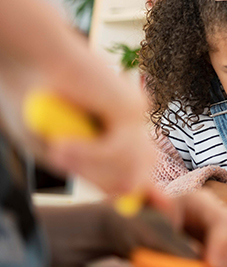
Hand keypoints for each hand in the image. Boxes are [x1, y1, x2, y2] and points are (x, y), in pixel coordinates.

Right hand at [27, 69, 155, 195]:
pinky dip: (88, 151)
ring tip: (57, 147)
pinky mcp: (131, 106)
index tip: (157, 205)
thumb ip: (95, 173)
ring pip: (129, 170)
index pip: (141, 172)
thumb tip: (125, 194)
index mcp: (113, 137)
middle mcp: (129, 127)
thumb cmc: (36, 103)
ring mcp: (133, 117)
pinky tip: (64, 141)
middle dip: (100, 178)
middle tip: (60, 156)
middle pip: (136, 177)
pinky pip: (118, 150)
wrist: (30, 61)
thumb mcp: (61, 151)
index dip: (147, 193)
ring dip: (87, 165)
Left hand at [40, 188, 226, 266]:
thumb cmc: (136, 226)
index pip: (221, 218)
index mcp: (196, 202)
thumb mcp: (142, 223)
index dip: (222, 241)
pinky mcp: (226, 237)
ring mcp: (223, 221)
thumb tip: (170, 214)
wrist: (132, 230)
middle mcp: (214, 208)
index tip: (211, 265)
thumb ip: (159, 223)